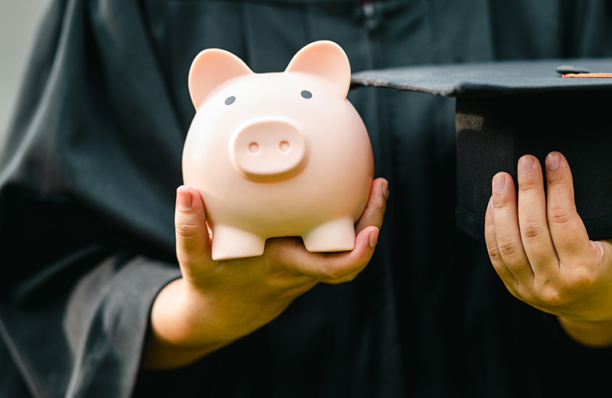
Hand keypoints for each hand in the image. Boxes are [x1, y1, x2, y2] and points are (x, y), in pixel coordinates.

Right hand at [142, 178, 387, 368]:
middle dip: (373, 221)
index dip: (358, 255)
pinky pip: (337, 242)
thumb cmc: (210, 284)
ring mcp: (309, 266)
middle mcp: (304, 269)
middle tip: (379, 185)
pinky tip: (349, 190)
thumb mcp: (193, 259)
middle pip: (353, 255)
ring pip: (350, 247)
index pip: (331, 270)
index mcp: (285, 267)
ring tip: (374, 182)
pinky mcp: (307, 260)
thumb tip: (186, 192)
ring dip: (366, 217)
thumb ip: (188, 227)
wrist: (221, 314)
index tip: (371, 233)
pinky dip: (350, 220)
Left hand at [484, 152, 611, 346]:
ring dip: (503, 206)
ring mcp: (531, 290)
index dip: (557, 185)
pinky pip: (497, 256)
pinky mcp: (515, 290)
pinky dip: (492, 227)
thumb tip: (557, 172)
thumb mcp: (611, 243)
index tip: (553, 159)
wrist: (603, 310)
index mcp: (584, 270)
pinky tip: (494, 203)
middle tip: (526, 161)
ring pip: (508, 243)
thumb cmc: (609, 267)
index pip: (563, 219)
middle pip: (532, 230)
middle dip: (527, 190)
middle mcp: (555, 283)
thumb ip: (586, 216)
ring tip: (502, 178)